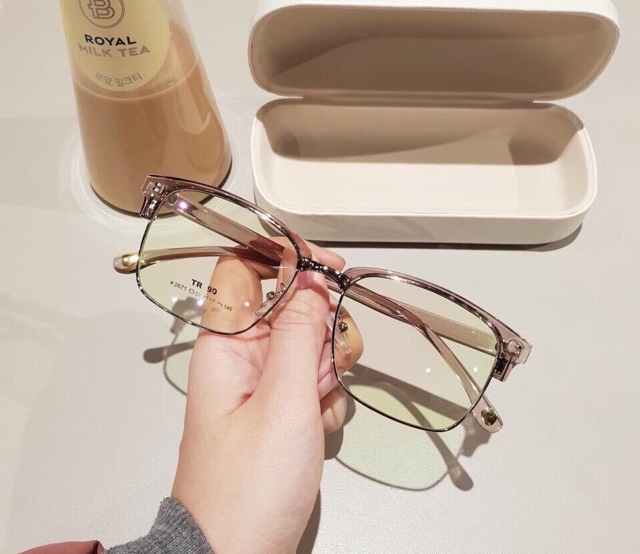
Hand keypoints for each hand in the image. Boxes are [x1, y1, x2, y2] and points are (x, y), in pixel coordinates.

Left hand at [172, 241, 360, 553]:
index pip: (245, 267)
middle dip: (321, 327)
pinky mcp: (284, 405)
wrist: (241, 553)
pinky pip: (317, 376)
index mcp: (225, 342)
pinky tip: (319, 425)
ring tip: (319, 403)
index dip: (284, 257)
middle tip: (324, 363)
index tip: (327, 268)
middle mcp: (244, 354)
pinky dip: (328, 395)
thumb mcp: (282, 400)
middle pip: (292, 304)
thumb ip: (298, 331)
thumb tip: (308, 276)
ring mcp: (266, 380)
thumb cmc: (247, 487)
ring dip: (328, 366)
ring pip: (311, 340)